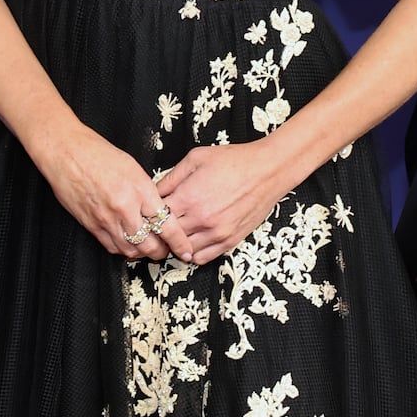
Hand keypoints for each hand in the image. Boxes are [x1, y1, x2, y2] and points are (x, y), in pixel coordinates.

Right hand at [39, 122, 193, 261]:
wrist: (66, 152)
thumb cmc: (98, 154)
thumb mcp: (134, 168)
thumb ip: (147, 192)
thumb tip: (158, 211)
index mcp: (140, 190)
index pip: (166, 224)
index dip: (179, 242)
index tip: (185, 250)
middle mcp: (125, 208)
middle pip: (150, 244)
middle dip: (162, 252)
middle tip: (166, 249)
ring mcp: (106, 219)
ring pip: (131, 250)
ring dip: (143, 253)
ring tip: (148, 248)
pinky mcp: (91, 225)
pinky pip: (112, 247)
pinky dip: (124, 250)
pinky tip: (128, 244)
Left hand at [154, 141, 288, 265]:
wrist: (268, 170)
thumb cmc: (234, 161)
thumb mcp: (196, 159)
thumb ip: (171, 177)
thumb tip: (153, 191)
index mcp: (188, 197)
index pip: (155, 216)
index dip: (149, 214)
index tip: (148, 212)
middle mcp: (200, 219)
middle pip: (166, 236)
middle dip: (159, 231)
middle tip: (158, 225)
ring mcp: (216, 233)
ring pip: (182, 250)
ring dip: (175, 244)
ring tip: (174, 234)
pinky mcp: (229, 241)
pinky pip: (202, 258)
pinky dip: (192, 253)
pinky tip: (191, 242)